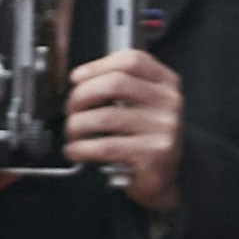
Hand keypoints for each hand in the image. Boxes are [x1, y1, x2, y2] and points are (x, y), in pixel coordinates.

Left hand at [61, 46, 184, 213]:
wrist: (165, 178)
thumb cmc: (146, 138)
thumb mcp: (143, 105)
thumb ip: (120, 88)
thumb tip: (80, 81)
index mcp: (166, 83)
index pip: (131, 61)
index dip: (98, 66)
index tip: (76, 78)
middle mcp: (168, 102)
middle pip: (116, 84)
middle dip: (82, 95)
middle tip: (70, 109)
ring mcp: (163, 128)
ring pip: (105, 117)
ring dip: (77, 125)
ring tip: (72, 132)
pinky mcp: (153, 154)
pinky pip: (106, 147)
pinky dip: (81, 149)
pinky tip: (75, 151)